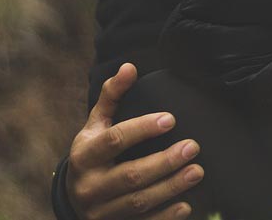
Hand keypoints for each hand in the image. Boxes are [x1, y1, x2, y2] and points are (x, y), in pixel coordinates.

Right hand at [66, 63, 203, 218]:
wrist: (74, 197)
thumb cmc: (93, 153)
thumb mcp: (95, 124)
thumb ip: (112, 96)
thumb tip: (129, 66)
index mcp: (84, 155)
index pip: (114, 140)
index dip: (143, 129)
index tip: (171, 118)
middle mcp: (89, 186)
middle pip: (130, 175)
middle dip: (164, 162)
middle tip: (193, 147)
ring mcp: (100, 212)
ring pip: (138, 202)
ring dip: (170, 188)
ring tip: (197, 172)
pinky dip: (165, 217)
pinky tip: (187, 205)